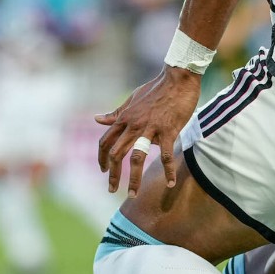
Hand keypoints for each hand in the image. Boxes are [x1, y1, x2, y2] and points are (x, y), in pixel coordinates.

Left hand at [96, 66, 201, 195]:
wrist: (177, 78)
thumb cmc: (156, 89)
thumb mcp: (131, 100)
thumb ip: (116, 113)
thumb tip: (97, 119)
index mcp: (124, 118)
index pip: (105, 142)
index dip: (101, 159)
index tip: (103, 171)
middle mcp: (133, 125)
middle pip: (116, 154)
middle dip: (112, 175)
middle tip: (112, 190)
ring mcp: (150, 128)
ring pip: (136, 158)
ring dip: (133, 179)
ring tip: (132, 195)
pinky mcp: (168, 130)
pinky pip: (165, 155)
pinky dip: (168, 170)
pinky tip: (170, 183)